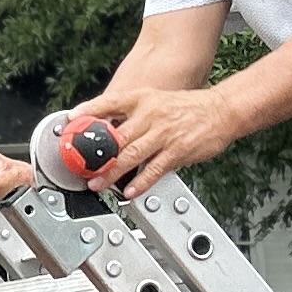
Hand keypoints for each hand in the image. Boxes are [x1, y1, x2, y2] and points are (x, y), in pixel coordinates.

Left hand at [57, 82, 245, 195]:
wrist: (221, 110)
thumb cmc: (187, 108)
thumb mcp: (155, 101)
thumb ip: (131, 115)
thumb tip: (106, 131)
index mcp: (142, 99)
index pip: (110, 102)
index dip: (89, 110)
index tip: (70, 120)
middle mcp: (150, 114)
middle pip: (116, 136)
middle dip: (95, 155)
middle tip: (79, 167)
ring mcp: (164, 133)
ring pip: (130, 155)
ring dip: (111, 173)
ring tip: (97, 184)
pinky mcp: (177, 150)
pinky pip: (154, 169)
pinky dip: (140, 182)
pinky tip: (129, 191)